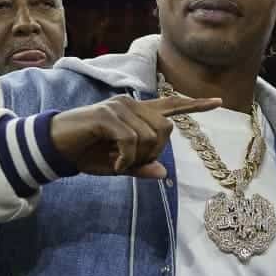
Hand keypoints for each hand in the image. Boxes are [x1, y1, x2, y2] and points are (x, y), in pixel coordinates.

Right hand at [50, 94, 219, 177]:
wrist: (56, 146)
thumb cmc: (87, 153)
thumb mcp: (118, 165)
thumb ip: (141, 167)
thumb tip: (164, 174)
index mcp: (138, 113)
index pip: (172, 106)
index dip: (196, 105)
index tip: (219, 102)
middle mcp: (132, 104)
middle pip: (166, 130)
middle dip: (153, 153)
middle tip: (130, 164)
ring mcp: (120, 107)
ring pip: (150, 137)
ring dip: (136, 158)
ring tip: (116, 162)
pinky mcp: (107, 115)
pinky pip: (131, 141)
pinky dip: (124, 159)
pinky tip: (112, 164)